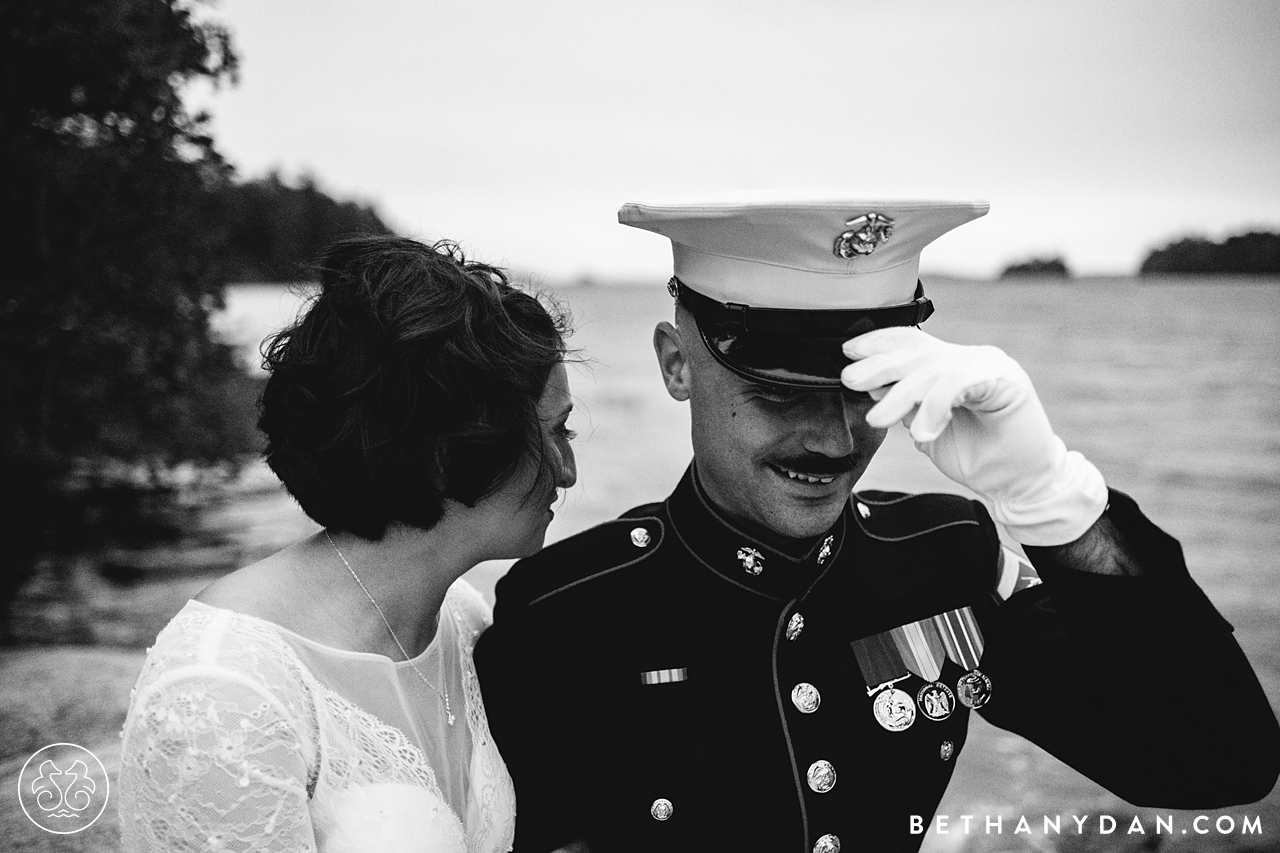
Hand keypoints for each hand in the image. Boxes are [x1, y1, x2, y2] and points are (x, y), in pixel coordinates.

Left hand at [840, 327, 1106, 545]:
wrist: (1021, 485)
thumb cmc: (978, 459)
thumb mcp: (928, 429)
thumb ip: (906, 407)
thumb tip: (872, 387)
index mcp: (954, 364)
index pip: (913, 342)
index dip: (879, 343)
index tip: (849, 352)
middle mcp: (972, 359)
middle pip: (918, 352)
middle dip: (880, 365)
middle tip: (851, 379)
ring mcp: (991, 367)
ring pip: (934, 369)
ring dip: (901, 395)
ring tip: (878, 419)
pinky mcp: (1006, 382)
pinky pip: (959, 384)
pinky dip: (934, 407)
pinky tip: (921, 431)